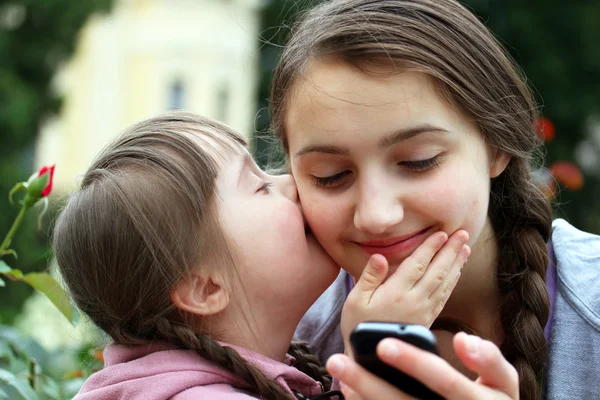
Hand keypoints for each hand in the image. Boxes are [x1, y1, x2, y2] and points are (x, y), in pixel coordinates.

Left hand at [327, 332, 518, 399]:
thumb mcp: (503, 382)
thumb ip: (488, 360)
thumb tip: (463, 339)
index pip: (444, 381)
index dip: (415, 363)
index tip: (384, 344)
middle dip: (369, 384)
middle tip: (339, 361)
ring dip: (363, 396)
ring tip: (338, 376)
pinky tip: (350, 393)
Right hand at [340, 230, 469, 349]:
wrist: (370, 358)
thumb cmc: (358, 327)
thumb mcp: (355, 301)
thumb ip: (369, 277)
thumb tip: (380, 256)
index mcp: (395, 293)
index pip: (417, 265)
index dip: (430, 248)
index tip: (442, 233)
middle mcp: (414, 301)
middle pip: (437, 271)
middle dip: (450, 251)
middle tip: (462, 233)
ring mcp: (423, 311)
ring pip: (444, 284)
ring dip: (456, 264)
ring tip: (465, 248)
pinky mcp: (427, 320)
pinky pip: (444, 297)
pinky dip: (452, 282)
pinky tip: (457, 272)